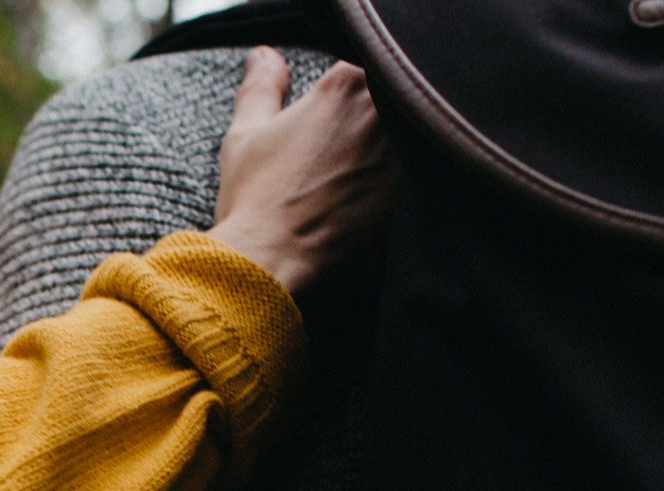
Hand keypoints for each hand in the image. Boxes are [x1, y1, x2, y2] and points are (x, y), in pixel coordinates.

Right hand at [209, 48, 394, 293]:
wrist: (271, 262)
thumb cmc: (254, 200)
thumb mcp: (246, 135)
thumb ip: (262, 86)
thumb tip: (266, 56)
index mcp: (344, 84)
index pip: (360, 75)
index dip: (342, 105)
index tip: (325, 134)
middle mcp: (384, 110)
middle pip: (389, 104)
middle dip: (368, 128)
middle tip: (335, 164)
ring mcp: (405, 152)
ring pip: (407, 140)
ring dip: (384, 157)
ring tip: (346, 187)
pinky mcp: (416, 193)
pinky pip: (417, 179)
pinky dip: (396, 188)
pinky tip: (363, 208)